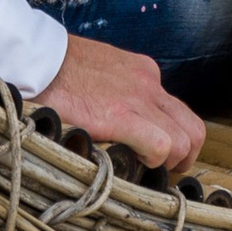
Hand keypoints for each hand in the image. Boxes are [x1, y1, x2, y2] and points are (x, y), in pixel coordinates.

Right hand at [30, 33, 204, 171]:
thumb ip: (118, 93)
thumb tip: (118, 123)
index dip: (173, 139)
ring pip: (184, 139)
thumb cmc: (61, 69)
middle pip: (192, 127)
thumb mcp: (102, 74)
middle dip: (184, 156)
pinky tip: (133, 161)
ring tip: (148, 169)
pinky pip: (161, 145)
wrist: (40, 58)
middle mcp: (149, 84)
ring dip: (171, 162)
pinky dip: (154, 160)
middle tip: (162, 171)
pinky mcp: (121, 116)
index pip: (178, 111)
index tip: (155, 155)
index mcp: (144, 73)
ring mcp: (139, 98)